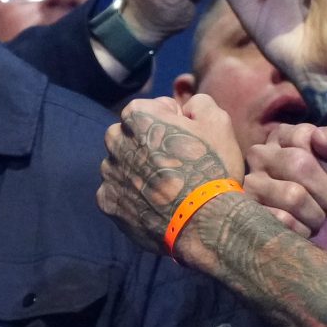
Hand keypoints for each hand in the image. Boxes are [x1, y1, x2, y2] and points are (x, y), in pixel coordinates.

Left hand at [98, 93, 242, 253]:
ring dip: (136, 169)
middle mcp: (116, 141)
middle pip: (128, 135)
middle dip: (146, 143)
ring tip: (164, 186)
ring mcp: (109, 173)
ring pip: (119, 164)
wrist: (206, 222)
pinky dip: (130, 196)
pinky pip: (115, 192)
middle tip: (174, 163)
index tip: (185, 140)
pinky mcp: (107, 202)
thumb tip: (185, 109)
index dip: (170, 122)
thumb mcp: (218, 122)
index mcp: (138, 115)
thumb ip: (198, 103)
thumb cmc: (213, 168)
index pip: (149, 109)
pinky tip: (152, 203)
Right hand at [247, 123, 326, 258]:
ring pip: (292, 194)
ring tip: (315, 217)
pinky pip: (282, 220)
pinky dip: (303, 230)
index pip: (304, 135)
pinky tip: (300, 232)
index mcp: (283, 138)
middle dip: (326, 190)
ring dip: (316, 213)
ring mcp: (251, 189)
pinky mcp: (249, 218)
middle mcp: (261, 158)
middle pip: (297, 163)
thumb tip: (319, 136)